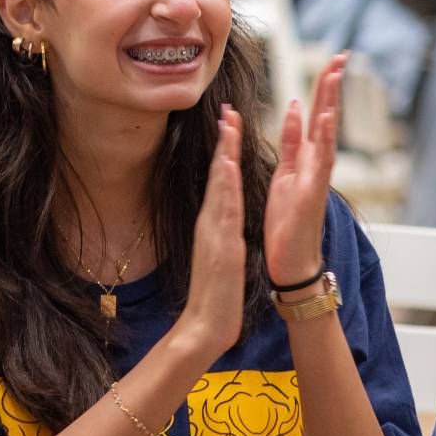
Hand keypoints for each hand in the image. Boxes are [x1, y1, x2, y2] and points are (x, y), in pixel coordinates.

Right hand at [169, 104, 246, 363]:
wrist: (206, 324)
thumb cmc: (216, 295)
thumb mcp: (220, 258)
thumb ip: (221, 237)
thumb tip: (224, 222)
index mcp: (213, 225)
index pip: (220, 182)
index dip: (224, 153)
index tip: (229, 127)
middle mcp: (210, 222)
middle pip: (217, 175)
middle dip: (224, 143)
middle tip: (228, 111)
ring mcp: (213, 231)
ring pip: (219, 185)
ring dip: (223, 154)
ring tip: (229, 126)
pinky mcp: (220, 242)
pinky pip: (222, 208)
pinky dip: (224, 185)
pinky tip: (226, 165)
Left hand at [265, 52, 343, 290]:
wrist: (291, 259)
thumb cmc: (288, 220)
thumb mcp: (284, 173)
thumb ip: (291, 143)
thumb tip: (294, 110)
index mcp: (304, 159)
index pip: (314, 116)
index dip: (320, 89)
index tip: (329, 62)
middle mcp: (315, 164)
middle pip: (325, 118)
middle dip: (330, 87)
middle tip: (341, 55)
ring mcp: (316, 177)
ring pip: (326, 134)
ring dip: (330, 104)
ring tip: (334, 75)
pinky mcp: (311, 192)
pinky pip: (319, 162)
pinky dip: (322, 138)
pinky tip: (325, 117)